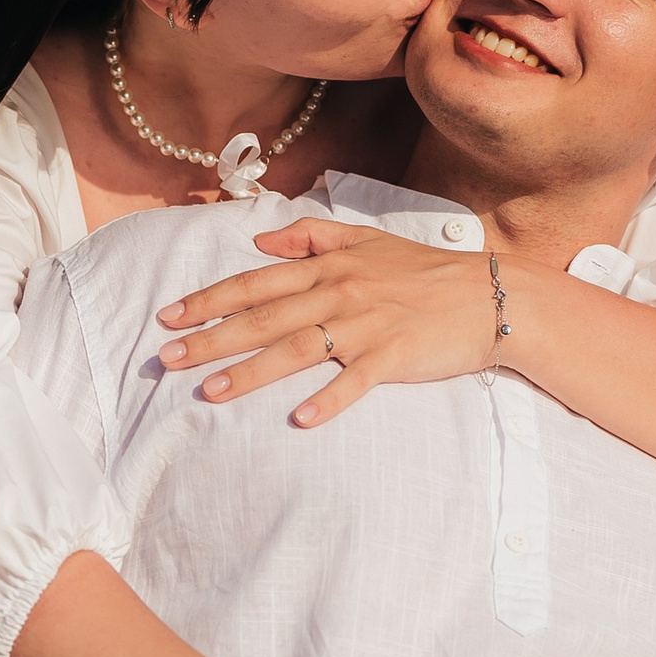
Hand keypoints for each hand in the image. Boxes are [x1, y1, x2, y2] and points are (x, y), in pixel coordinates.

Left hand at [156, 219, 497, 426]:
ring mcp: (367, 324)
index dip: (209, 300)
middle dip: (210, 338)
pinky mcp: (395, 354)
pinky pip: (356, 380)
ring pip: (297, 348)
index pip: (255, 283)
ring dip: (252, 371)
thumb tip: (262, 241)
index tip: (168, 316)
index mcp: (328, 267)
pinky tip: (300, 419)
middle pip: (263, 317)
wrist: (490, 294)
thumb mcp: (368, 240)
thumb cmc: (426, 271)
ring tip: (211, 392)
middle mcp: (340, 292)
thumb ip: (312, 237)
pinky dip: (329, 399)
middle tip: (166, 359)